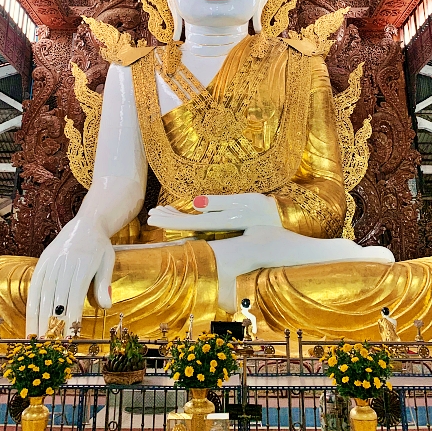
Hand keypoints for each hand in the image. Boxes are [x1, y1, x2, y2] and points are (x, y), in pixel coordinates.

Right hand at [26, 218, 114, 338]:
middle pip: (57, 297)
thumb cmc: (99, 247)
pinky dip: (31, 305)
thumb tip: (106, 306)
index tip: (69, 337)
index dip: (71, 317)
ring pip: (43, 294)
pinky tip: (30, 321)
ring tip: (36, 339)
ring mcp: (52, 262)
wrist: (86, 223)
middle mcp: (65, 263)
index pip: (75, 295)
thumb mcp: (107, 261)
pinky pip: (34, 286)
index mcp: (84, 264)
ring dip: (39, 318)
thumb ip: (104, 284)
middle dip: (53, 323)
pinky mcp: (42, 261)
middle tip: (49, 346)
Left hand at [147, 193, 280, 231]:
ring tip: (162, 212)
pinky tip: (187, 212)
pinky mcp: (226, 224)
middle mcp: (215, 227)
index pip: (185, 223)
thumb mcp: (240, 203)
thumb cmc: (261, 211)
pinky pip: (201, 222)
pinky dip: (189, 217)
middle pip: (185, 224)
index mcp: (216, 222)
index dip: (167, 219)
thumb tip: (195, 203)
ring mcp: (220, 227)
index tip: (152, 216)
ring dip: (176, 217)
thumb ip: (218, 203)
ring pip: (191, 223)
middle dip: (168, 218)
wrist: (280, 224)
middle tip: (151, 213)